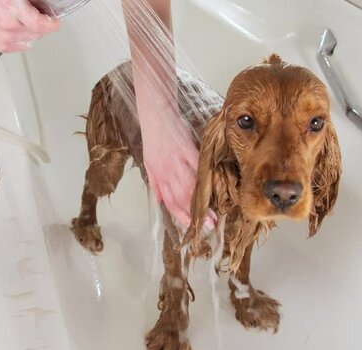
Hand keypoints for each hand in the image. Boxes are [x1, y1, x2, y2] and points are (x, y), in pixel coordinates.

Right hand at [0, 0, 59, 51]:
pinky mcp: (1, 46)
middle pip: (38, 32)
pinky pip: (22, 45)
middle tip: (36, 14)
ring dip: (32, 31)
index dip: (51, 23)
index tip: (55, 21)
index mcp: (10, 8)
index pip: (40, 24)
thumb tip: (41, 4)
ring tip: (23, 19)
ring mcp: (4, 38)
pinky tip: (15, 27)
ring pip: (32, 40)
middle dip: (40, 23)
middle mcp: (8, 25)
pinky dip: (23, 38)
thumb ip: (27, 0)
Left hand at [139, 100, 215, 230]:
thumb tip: (159, 201)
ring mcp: (176, 160)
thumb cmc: (154, 136)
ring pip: (189, 186)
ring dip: (202, 201)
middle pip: (181, 197)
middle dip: (194, 214)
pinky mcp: (186, 147)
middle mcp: (166, 170)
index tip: (192, 226)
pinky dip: (204, 177)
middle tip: (208, 226)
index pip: (169, 201)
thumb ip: (156, 182)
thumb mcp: (148, 162)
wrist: (155, 112)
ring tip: (214, 214)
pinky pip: (196, 166)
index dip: (180, 215)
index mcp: (158, 175)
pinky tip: (214, 187)